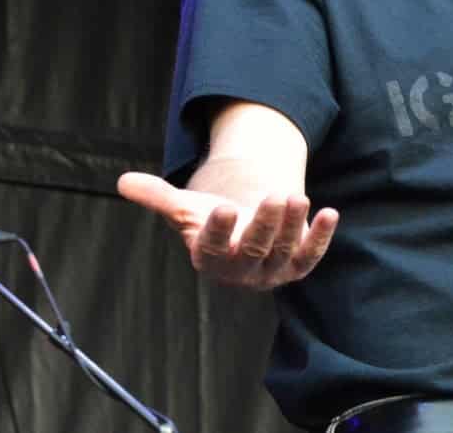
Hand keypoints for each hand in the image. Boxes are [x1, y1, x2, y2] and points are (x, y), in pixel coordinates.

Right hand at [116, 172, 337, 290]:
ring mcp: (273, 270)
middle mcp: (242, 271)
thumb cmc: (213, 217)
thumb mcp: (186, 206)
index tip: (223, 209)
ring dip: (293, 225)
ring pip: (284, 251)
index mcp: (211, 259)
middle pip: (254, 251)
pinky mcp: (298, 264)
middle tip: (275, 196)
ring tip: (298, 196)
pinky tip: (330, 213)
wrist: (246, 228)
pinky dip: (321, 237)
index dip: (218, 231)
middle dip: (265, 225)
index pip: (213, 249)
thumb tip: (123, 181)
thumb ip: (158, 196)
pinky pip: (311, 254)